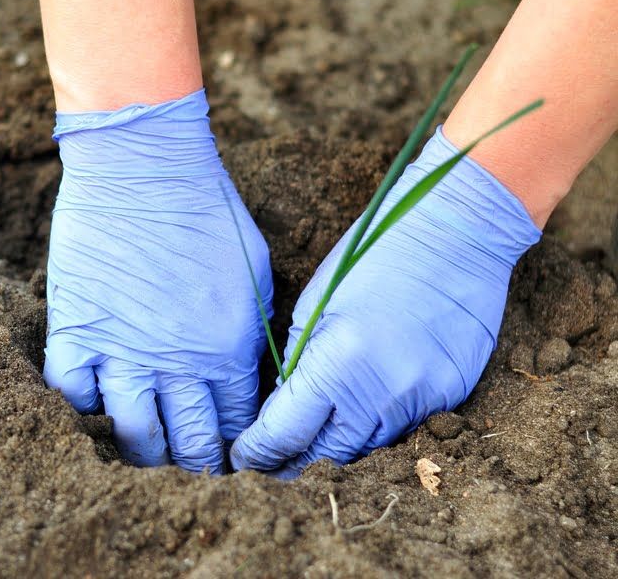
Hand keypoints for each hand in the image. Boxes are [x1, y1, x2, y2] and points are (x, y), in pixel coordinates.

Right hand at [45, 89, 272, 473]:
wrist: (140, 165)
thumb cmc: (205, 208)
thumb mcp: (255, 271)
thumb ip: (252, 329)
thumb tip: (244, 369)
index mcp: (227, 349)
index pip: (236, 424)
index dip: (235, 445)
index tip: (230, 452)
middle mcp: (175, 362)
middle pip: (187, 441)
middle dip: (195, 464)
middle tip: (191, 467)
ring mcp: (120, 350)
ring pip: (133, 432)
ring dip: (144, 452)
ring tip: (148, 453)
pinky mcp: (75, 331)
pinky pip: (73, 395)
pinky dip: (83, 411)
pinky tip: (95, 411)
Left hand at [230, 128, 540, 477]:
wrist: (457, 234)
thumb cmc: (374, 256)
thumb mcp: (316, 303)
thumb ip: (297, 362)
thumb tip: (281, 406)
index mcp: (337, 362)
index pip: (284, 433)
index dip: (257, 451)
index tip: (241, 457)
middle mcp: (381, 392)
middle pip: (324, 456)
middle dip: (291, 463)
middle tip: (268, 464)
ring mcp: (421, 399)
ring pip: (364, 450)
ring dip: (332, 452)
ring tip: (305, 450)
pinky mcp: (449, 397)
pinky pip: (401, 431)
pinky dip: (371, 430)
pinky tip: (354, 418)